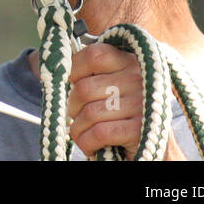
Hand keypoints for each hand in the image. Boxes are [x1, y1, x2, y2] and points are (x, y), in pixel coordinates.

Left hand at [68, 43, 183, 159]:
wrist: (154, 149)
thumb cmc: (123, 113)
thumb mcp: (112, 85)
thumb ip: (91, 72)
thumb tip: (50, 65)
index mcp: (130, 61)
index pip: (93, 55)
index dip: (75, 69)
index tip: (73, 83)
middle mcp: (139, 78)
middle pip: (84, 88)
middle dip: (73, 107)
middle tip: (78, 115)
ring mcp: (141, 104)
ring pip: (89, 113)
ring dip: (78, 128)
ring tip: (84, 132)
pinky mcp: (140, 129)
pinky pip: (99, 133)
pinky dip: (87, 142)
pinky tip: (91, 144)